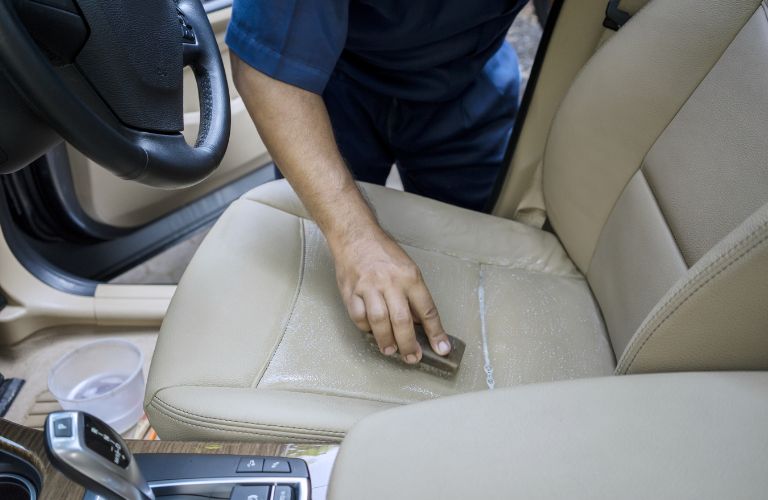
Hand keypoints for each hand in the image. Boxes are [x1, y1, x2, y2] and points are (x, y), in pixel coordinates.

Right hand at [332, 227, 450, 363]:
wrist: (355, 236)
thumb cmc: (383, 253)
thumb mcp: (407, 268)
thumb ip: (413, 295)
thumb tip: (419, 323)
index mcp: (410, 277)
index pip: (427, 310)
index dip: (436, 333)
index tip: (442, 348)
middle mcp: (390, 282)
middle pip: (402, 321)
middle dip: (409, 344)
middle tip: (412, 357)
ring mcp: (369, 288)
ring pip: (379, 322)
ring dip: (386, 341)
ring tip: (391, 350)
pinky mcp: (351, 292)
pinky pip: (359, 317)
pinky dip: (366, 329)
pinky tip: (372, 332)